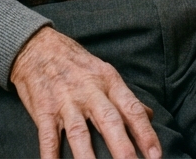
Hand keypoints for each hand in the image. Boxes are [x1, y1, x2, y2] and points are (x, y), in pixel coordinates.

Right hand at [10, 26, 159, 158]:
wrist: (38, 47)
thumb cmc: (76, 63)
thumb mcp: (105, 73)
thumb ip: (125, 97)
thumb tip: (149, 114)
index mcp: (109, 82)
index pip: (131, 109)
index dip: (145, 133)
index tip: (156, 154)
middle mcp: (90, 92)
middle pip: (109, 122)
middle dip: (122, 147)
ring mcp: (66, 102)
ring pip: (79, 133)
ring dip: (88, 157)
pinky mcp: (44, 110)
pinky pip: (48, 137)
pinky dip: (50, 156)